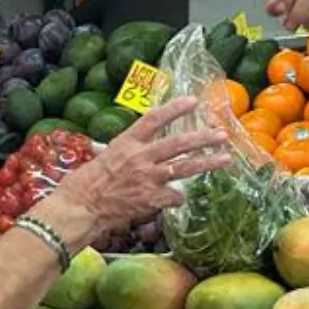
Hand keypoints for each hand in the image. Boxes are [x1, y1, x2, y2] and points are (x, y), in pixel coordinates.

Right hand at [40, 96, 231, 248]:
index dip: (174, 108)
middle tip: (222, 134)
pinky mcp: (151, 199)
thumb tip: (115, 143)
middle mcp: (140, 157)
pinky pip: (175, 196)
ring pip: (185, 168)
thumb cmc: (86, 182)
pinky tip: (176, 198)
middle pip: (178, 143)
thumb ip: (119, 149)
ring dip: (208, 163)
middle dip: (203, 138)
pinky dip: (178, 197)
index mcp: (126, 142)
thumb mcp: (103, 156)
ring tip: (226, 159)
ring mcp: (148, 178)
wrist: (81, 207)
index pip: (154, 119)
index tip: (192, 101)